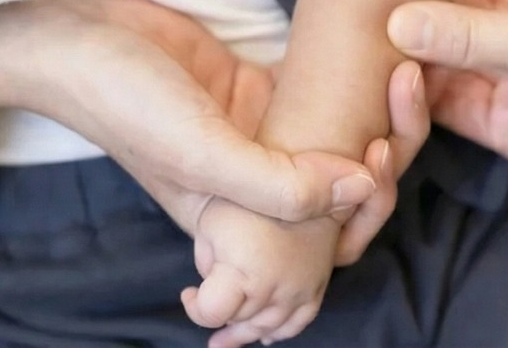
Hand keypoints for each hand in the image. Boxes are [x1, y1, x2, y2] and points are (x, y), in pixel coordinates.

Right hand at [0, 0, 428, 255]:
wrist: (70, 32)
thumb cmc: (123, 99)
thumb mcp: (201, 152)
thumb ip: (277, 184)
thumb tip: (359, 186)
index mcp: (234, 223)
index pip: (314, 246)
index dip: (357, 218)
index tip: (376, 170)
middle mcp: (249, 184)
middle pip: (334, 198)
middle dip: (376, 168)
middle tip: (392, 123)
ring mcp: (254, 133)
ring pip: (332, 147)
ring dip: (371, 125)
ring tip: (396, 85)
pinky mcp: (254, 87)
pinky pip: (316, 99)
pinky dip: (348, 89)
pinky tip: (376, 66)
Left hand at [185, 201, 337, 347]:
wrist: (298, 176)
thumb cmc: (244, 196)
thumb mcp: (210, 223)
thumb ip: (206, 262)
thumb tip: (212, 286)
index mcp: (249, 270)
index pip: (213, 313)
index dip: (196, 306)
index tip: (189, 291)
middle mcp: (279, 285)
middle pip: (240, 320)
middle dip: (222, 313)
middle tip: (209, 297)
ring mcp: (302, 287)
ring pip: (269, 326)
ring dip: (246, 330)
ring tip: (227, 331)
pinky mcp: (319, 283)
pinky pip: (300, 321)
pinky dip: (280, 330)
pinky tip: (265, 334)